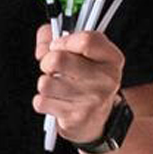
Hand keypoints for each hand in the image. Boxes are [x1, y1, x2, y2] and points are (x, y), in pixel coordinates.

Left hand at [33, 24, 124, 144]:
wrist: (97, 118)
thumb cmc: (86, 78)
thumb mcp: (83, 51)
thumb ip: (57, 35)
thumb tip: (43, 46)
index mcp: (111, 58)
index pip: (85, 41)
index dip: (63, 41)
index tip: (58, 46)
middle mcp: (106, 79)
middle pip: (58, 60)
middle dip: (47, 61)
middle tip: (53, 67)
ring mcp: (92, 101)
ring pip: (45, 83)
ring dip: (45, 83)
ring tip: (57, 86)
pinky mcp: (76, 118)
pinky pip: (41, 102)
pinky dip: (43, 101)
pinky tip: (56, 101)